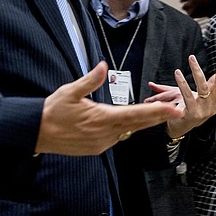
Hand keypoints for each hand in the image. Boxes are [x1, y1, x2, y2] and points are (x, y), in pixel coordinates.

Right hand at [35, 62, 183, 155]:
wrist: (38, 133)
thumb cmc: (53, 110)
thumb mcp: (70, 91)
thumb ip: (90, 80)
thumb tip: (104, 66)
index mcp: (102, 118)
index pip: (136, 114)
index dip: (157, 111)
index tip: (174, 108)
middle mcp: (106, 134)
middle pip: (138, 125)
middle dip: (158, 117)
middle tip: (177, 110)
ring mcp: (102, 144)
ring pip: (127, 132)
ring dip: (139, 123)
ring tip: (155, 113)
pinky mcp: (96, 149)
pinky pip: (115, 138)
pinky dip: (123, 129)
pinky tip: (124, 123)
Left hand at [146, 52, 215, 138]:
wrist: (179, 129)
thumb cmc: (190, 109)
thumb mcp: (202, 98)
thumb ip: (209, 86)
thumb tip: (215, 74)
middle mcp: (213, 105)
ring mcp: (204, 110)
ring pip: (202, 87)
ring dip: (196, 70)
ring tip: (191, 58)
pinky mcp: (192, 114)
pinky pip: (187, 95)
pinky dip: (182, 83)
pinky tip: (178, 73)